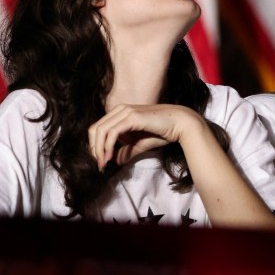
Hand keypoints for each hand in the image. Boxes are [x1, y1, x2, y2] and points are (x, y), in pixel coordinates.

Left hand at [88, 104, 207, 170]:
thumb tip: (115, 161)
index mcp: (121, 113)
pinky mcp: (131, 117)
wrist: (181, 124)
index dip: (95, 146)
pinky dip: (107, 146)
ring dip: (98, 150)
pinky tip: (110, 157)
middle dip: (93, 149)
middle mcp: (120, 110)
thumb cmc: (163, 132)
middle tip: (99, 165)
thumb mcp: (141, 144)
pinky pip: (112, 132)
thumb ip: (127, 151)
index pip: (98, 128)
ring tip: (103, 163)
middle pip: (94, 129)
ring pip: (100, 131)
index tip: (101, 161)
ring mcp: (125, 112)